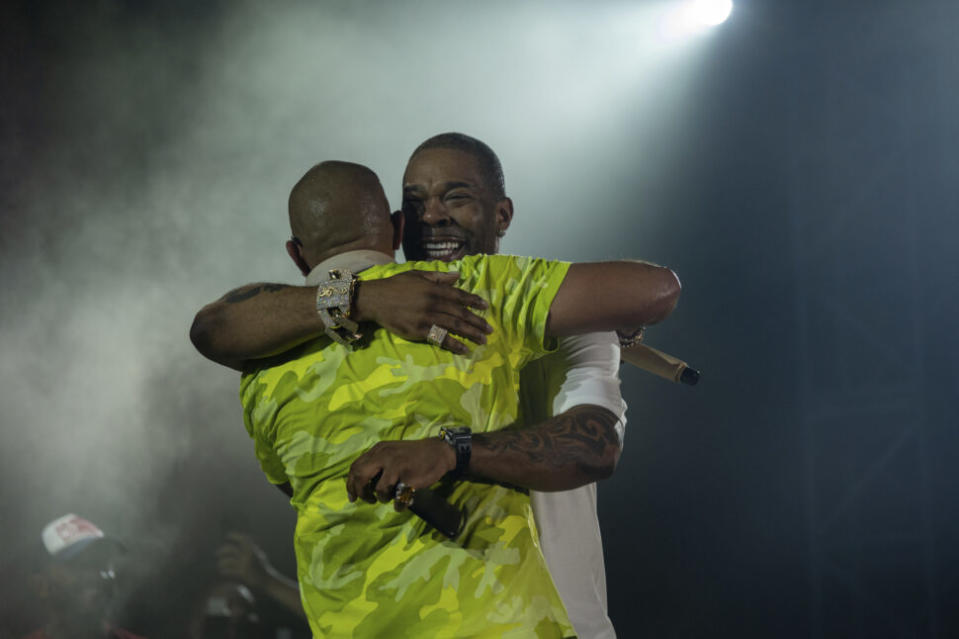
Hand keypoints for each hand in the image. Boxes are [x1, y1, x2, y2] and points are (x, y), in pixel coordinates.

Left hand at [215, 532, 276, 588]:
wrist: (267, 579)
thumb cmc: (261, 567)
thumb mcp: (258, 554)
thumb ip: (251, 548)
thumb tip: (241, 540)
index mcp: (253, 548)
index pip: (242, 538)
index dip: (234, 536)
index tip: (228, 535)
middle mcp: (249, 554)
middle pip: (231, 549)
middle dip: (222, 551)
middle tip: (217, 553)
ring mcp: (245, 563)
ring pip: (228, 561)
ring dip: (222, 563)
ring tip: (219, 564)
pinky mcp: (242, 573)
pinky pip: (229, 571)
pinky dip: (224, 571)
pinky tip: (222, 571)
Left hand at [346, 438, 455, 508]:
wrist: (438, 452)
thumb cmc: (413, 455)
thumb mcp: (391, 452)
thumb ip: (376, 462)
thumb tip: (360, 483)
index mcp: (378, 450)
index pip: (355, 467)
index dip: (350, 484)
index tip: (352, 497)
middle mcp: (384, 456)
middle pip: (360, 477)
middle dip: (360, 492)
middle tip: (368, 500)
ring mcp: (397, 466)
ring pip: (380, 490)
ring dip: (383, 498)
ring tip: (391, 497)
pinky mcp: (409, 478)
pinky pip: (398, 499)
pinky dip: (398, 505)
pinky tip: (403, 501)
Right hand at [353, 271, 492, 354]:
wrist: (376, 299)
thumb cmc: (396, 286)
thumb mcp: (417, 275)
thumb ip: (438, 277)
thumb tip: (457, 276)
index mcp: (434, 288)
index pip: (459, 295)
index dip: (474, 301)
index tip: (486, 307)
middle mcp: (433, 302)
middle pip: (460, 313)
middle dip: (477, 322)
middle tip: (490, 329)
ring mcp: (427, 317)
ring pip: (454, 326)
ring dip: (471, 334)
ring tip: (483, 340)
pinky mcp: (419, 330)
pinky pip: (440, 338)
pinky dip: (454, 344)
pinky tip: (464, 349)